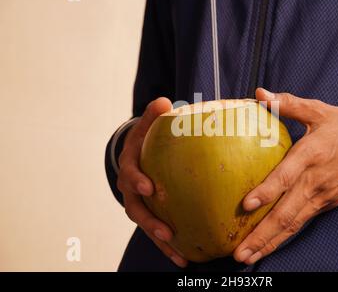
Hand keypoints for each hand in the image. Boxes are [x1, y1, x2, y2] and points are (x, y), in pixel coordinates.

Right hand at [117, 97, 187, 267]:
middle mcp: (132, 189)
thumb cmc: (146, 139)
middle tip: (166, 232)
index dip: (136, 181)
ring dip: (161, 241)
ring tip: (180, 254)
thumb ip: (153, 114)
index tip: (149, 187)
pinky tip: (186, 257)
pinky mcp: (152, 213)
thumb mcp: (147, 124)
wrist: (138, 154)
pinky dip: (170, 246)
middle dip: (150, 222)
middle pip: (136, 209)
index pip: (130, 173)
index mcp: (131, 166)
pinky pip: (159, 231)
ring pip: (147, 226)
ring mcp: (140, 204)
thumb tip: (164, 101)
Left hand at [234, 88, 337, 264]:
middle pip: (286, 214)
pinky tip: (268, 246)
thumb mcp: (319, 110)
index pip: (286, 177)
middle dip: (262, 235)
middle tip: (240, 253)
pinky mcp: (325, 204)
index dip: (267, 191)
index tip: (246, 204)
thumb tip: (258, 94)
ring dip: (269, 243)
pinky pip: (301, 223)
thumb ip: (287, 103)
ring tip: (248, 257)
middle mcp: (314, 181)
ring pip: (292, 225)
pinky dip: (283, 237)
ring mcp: (321, 197)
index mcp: (310, 155)